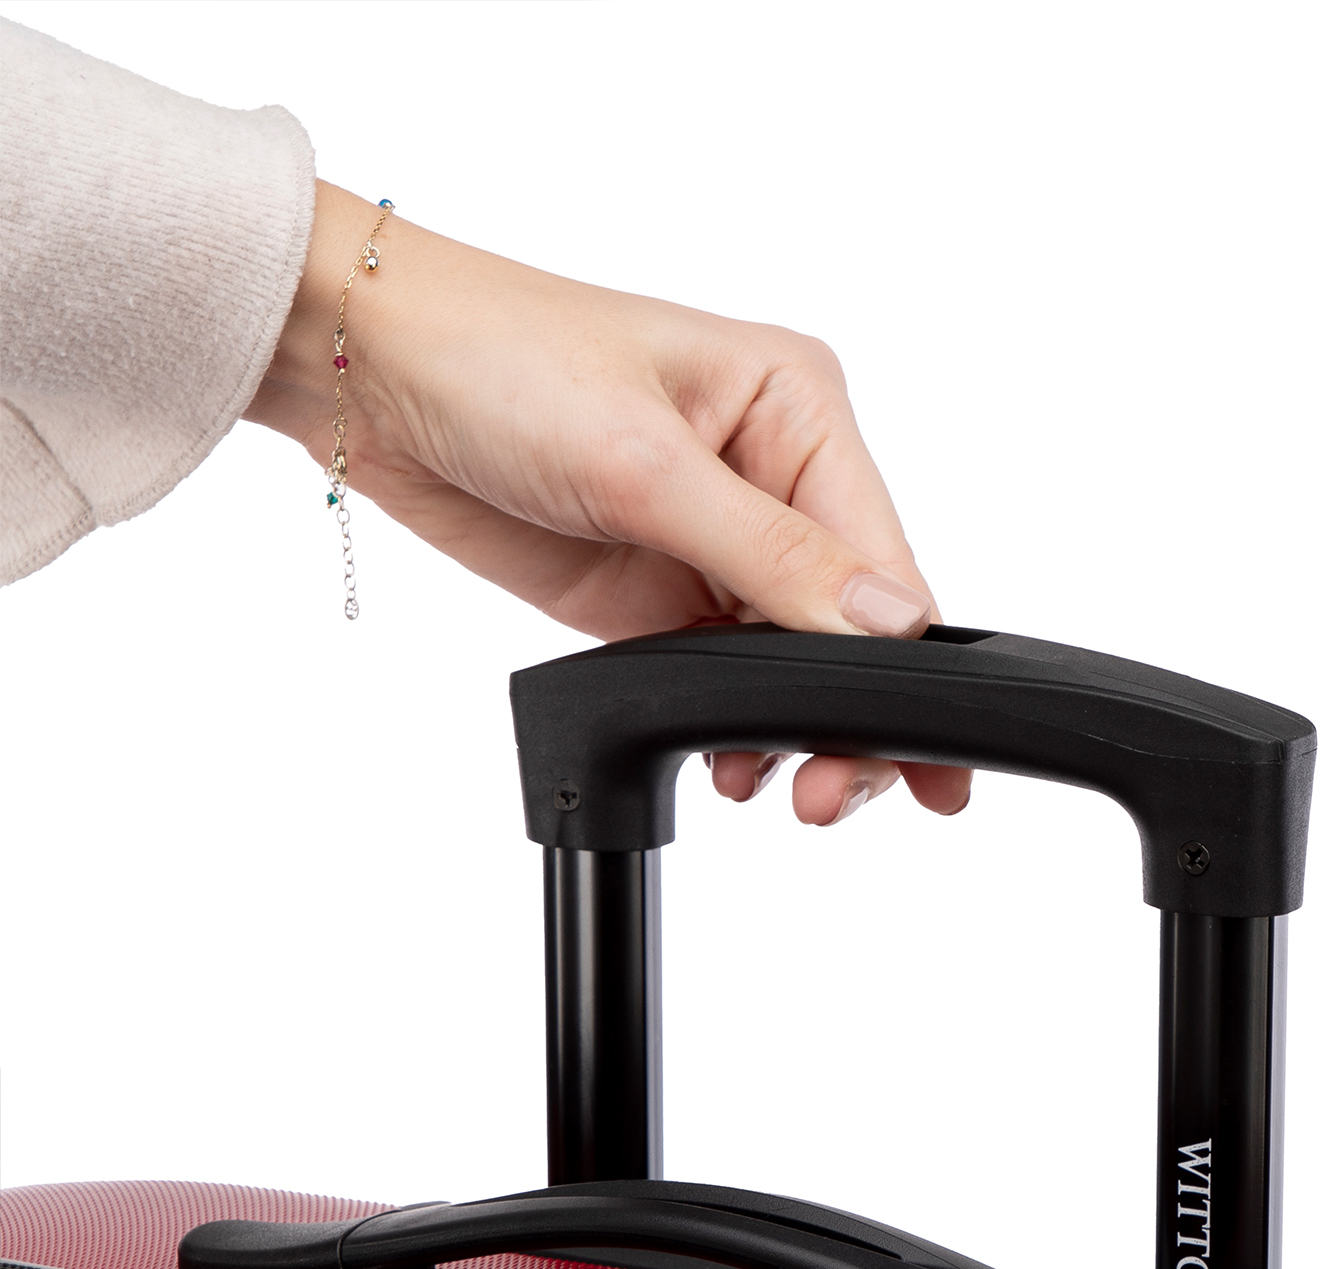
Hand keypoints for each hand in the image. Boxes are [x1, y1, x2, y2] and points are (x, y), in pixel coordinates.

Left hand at [246, 185, 969, 826]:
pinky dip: (737, 729)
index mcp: (799, 407)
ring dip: (794, 733)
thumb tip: (890, 621)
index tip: (905, 750)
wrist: (367, 377)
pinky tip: (730, 765)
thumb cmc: (499, 360)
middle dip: (849, 717)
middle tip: (830, 797)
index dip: (900, 663)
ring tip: (776, 789)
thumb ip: (771, 555)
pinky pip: (729, 677)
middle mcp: (774, 473)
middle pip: (854, 627)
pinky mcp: (663, 591)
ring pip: (796, 664)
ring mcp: (720, 539)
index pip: (886, 560)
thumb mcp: (643, 463)